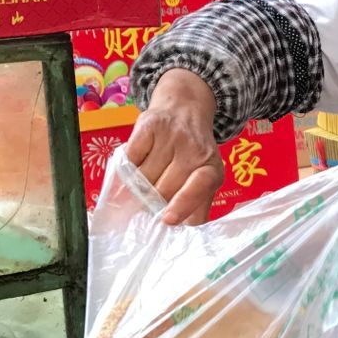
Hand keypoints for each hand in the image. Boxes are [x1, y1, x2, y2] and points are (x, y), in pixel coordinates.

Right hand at [123, 68, 220, 225]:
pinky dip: (125, 169)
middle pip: (164, 189)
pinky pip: (131, 157)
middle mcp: (195, 150)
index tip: (167, 220)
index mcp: (212, 168)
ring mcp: (172, 136)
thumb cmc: (192, 153)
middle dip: (150, 202)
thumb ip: (197, 204)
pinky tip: (127, 172)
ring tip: (135, 188)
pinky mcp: (150, 124)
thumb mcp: (204, 176)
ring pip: (144, 176)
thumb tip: (178, 228)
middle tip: (140, 208)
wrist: (185, 109)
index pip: (199, 189)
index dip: (182, 205)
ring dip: (135, 187)